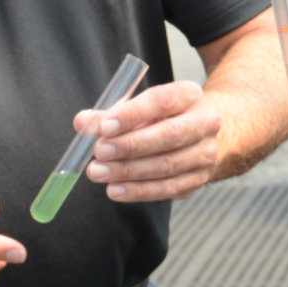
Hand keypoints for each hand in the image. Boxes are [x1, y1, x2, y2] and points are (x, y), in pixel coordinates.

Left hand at [83, 80, 220, 201]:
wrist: (199, 134)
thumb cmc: (162, 117)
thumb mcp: (140, 107)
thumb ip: (110, 114)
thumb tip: (82, 122)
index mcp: (189, 95)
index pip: (162, 101)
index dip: (131, 114)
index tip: (104, 127)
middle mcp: (205, 122)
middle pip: (169, 135)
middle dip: (130, 146)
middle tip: (99, 152)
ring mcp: (205, 153)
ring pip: (167, 166)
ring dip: (129, 171)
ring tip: (99, 173)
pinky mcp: (199, 178)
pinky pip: (168, 188)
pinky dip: (139, 191)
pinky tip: (115, 189)